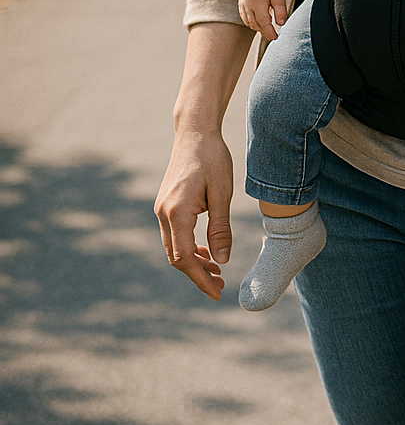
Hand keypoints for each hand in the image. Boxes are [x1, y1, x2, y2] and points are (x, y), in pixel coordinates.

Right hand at [154, 129, 234, 300]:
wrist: (195, 132)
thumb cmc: (212, 158)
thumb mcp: (222, 193)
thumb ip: (221, 228)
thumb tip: (222, 261)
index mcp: (176, 212)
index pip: (185, 257)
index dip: (200, 278)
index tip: (217, 292)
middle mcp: (163, 213)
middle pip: (177, 257)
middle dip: (197, 275)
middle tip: (220, 286)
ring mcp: (162, 209)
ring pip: (174, 248)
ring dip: (194, 263)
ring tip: (217, 272)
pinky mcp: (166, 205)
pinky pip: (175, 235)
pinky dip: (189, 248)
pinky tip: (207, 252)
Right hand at [238, 0, 287, 40]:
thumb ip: (280, 8)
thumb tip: (281, 24)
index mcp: (257, 2)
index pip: (262, 23)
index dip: (269, 32)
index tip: (275, 38)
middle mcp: (247, 4)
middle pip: (254, 24)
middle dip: (264, 31)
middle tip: (273, 36)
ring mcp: (243, 3)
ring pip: (248, 21)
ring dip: (257, 27)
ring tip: (267, 30)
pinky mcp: (241, 1)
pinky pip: (244, 16)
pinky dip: (251, 21)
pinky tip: (259, 22)